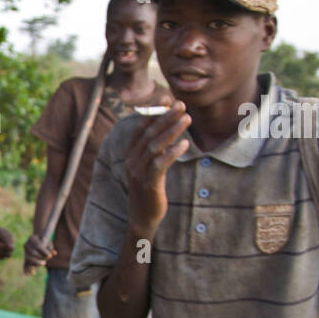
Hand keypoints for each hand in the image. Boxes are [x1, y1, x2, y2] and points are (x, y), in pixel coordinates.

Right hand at [22, 233, 55, 274]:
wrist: (38, 240)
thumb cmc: (45, 241)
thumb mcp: (48, 243)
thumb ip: (51, 248)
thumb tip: (54, 253)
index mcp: (32, 238)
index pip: (38, 246)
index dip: (44, 251)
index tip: (50, 256)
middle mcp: (27, 244)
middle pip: (33, 252)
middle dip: (41, 257)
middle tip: (48, 259)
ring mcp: (25, 251)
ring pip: (29, 258)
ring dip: (37, 262)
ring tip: (44, 263)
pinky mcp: (25, 258)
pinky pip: (25, 264)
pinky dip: (27, 269)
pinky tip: (32, 273)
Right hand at [126, 101, 191, 238]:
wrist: (142, 218)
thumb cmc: (149, 189)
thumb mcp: (148, 166)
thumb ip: (155, 149)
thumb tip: (168, 128)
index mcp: (130, 154)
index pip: (142, 127)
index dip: (155, 112)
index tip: (168, 99)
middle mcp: (131, 161)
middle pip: (149, 133)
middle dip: (166, 117)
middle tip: (182, 105)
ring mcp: (138, 173)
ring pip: (155, 146)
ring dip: (172, 130)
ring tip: (188, 119)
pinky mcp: (148, 184)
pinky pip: (160, 164)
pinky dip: (172, 152)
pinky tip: (185, 144)